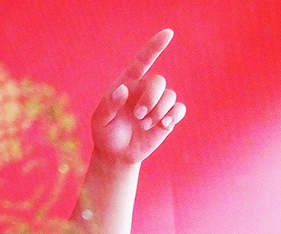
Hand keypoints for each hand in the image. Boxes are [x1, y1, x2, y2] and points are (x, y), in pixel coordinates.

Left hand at [91, 30, 185, 166]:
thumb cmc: (105, 133)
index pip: (142, 61)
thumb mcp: (100, 121)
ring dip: (158, 111)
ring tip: (144, 124)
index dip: (154, 47)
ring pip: (170, 96)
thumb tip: (122, 90)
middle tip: (138, 115)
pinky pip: (180, 109)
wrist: (117, 154)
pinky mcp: (167, 117)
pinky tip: (163, 125)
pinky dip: (173, 116)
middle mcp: (145, 90)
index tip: (168, 33)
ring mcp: (158, 103)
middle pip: (159, 81)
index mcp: (128, 84)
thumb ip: (109, 105)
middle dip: (151, 98)